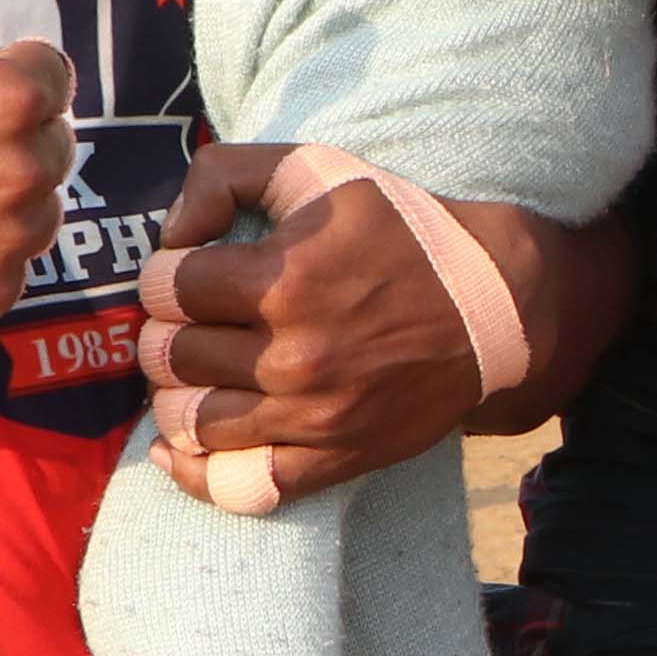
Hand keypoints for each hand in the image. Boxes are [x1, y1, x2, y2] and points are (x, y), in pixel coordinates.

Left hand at [140, 150, 626, 497]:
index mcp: (286, 279)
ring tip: (190, 372)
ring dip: (173, 394)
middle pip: (170, 355)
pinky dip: (190, 471)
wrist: (494, 306)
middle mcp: (295, 355)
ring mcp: (314, 416)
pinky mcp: (334, 458)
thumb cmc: (401, 231)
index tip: (184, 274)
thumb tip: (172, 232)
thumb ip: (226, 173)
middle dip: (163, 333)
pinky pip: (237, 486)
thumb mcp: (320, 168)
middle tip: (184, 323)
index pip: (167, 288)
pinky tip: (174, 447)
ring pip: (190, 420)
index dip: (162, 276)